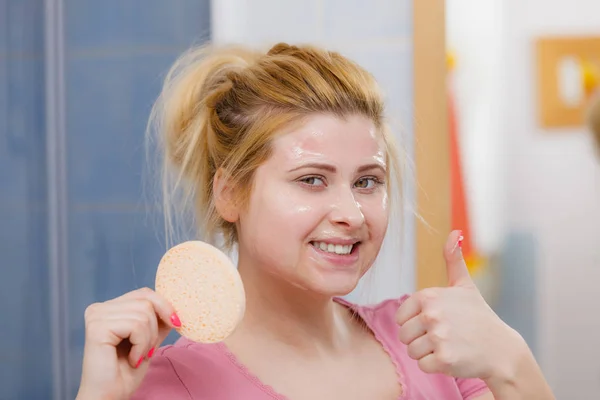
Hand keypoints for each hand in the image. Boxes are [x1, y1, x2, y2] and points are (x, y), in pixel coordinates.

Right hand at [76, 288, 180, 399]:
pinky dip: (141, 345)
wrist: (110, 397)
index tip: (176, 324)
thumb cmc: (126, 372)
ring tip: (138, 356)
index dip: (164, 307)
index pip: (144, 293)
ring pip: (143, 313)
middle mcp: (99, 309)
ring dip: (148, 339)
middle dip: (156, 327)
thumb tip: (177, 303)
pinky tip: (132, 359)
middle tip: (148, 350)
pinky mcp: (97, 327)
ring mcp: (96, 316)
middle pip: (146, 300)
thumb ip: (158, 320)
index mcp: (109, 308)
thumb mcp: (149, 339)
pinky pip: (135, 325)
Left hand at [395, 230, 523, 379]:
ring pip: (412, 351)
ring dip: (427, 353)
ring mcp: (438, 337)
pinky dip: (435, 366)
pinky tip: (453, 358)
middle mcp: (432, 314)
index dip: (416, 323)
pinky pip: (422, 365)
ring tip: (449, 346)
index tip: (437, 323)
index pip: (401, 317)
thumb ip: (454, 260)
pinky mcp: (443, 359)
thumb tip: (455, 232)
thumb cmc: (479, 317)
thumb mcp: (465, 286)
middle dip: (420, 340)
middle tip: (445, 337)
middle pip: (404, 335)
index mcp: (430, 296)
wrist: (502, 350)